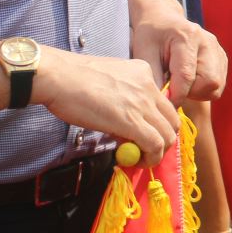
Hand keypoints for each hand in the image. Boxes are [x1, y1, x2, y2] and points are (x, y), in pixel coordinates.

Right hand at [33, 47, 178, 169]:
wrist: (59, 77)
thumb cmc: (73, 78)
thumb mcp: (109, 80)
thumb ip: (124, 97)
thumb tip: (125, 124)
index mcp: (143, 71)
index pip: (163, 103)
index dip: (155, 123)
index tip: (141, 134)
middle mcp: (149, 86)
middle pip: (172, 120)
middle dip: (162, 139)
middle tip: (143, 150)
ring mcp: (143, 104)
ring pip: (168, 135)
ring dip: (157, 153)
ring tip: (137, 158)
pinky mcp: (133, 122)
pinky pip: (155, 145)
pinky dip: (149, 158)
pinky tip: (133, 160)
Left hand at [133, 9, 226, 102]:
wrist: (163, 20)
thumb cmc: (151, 37)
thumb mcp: (144, 53)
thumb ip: (154, 79)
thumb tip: (165, 104)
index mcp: (187, 36)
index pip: (187, 75)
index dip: (176, 95)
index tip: (165, 104)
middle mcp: (208, 42)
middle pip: (210, 82)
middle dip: (190, 92)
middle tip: (173, 87)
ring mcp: (217, 50)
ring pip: (216, 87)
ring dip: (197, 92)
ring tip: (180, 82)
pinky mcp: (221, 58)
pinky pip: (218, 85)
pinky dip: (203, 89)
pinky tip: (189, 79)